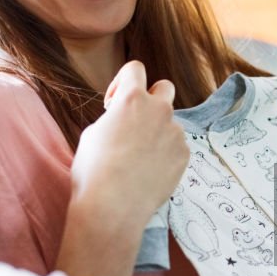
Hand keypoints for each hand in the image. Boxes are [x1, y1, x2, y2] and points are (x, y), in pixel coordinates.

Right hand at [60, 61, 188, 275]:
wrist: (113, 206)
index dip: (122, 82)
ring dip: (157, 132)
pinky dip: (165, 155)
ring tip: (139, 159)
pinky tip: (149, 172)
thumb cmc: (93, 170)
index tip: (113, 102)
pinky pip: (176, 147)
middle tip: (135, 121)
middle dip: (151, 98)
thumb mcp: (92, 134)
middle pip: (164, 88)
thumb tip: (122, 122)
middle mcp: (159, 110)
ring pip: (169, 123)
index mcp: (132, 99)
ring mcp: (175, 133)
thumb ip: (113, 119)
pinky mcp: (184, 155)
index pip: (135, 69)